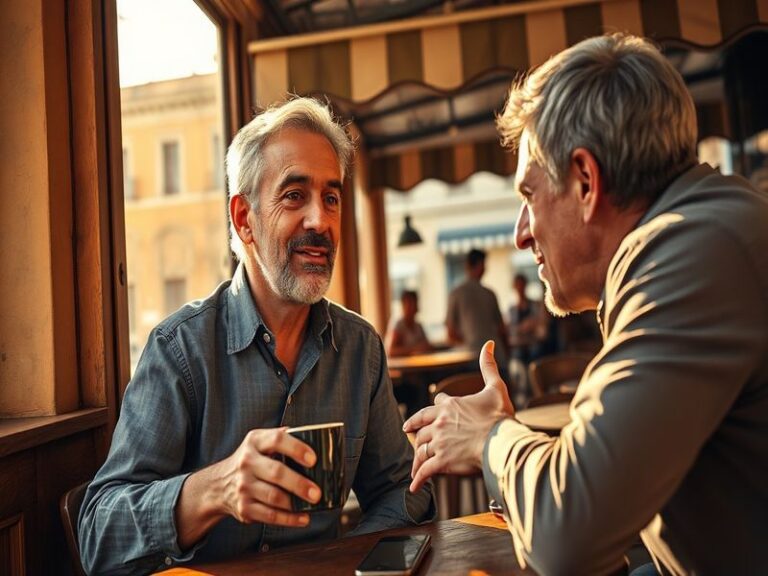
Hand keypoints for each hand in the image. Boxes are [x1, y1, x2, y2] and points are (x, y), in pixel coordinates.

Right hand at [176, 427, 320, 548]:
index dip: (296, 449)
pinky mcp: (244, 508)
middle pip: (276, 472)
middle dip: (299, 483)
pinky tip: (303, 517)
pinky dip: (289, 519)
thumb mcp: (260, 442)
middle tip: (316, 492)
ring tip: (314, 503)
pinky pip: (270, 515)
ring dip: (296, 503)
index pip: (277, 440)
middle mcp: (247, 462)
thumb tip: (315, 436)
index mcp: (255, 442)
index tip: (313, 459)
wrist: (220, 484)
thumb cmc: (252, 460)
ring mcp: (244, 486)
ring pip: (273, 496)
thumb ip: (283, 437)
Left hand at [403, 341, 514, 492]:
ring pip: (420, 450)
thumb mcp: (495, 387)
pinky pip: (425, 471)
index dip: (431, 411)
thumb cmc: (500, 416)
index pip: (434, 405)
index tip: (425, 416)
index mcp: (450, 406)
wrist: (501, 441)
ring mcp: (439, 443)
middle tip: (410, 439)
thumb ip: (489, 366)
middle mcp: (440, 423)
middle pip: (420, 429)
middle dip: (416, 435)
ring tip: (415, 468)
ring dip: (416, 459)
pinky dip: (418, 480)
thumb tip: (488, 344)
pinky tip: (414, 488)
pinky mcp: (441, 461)